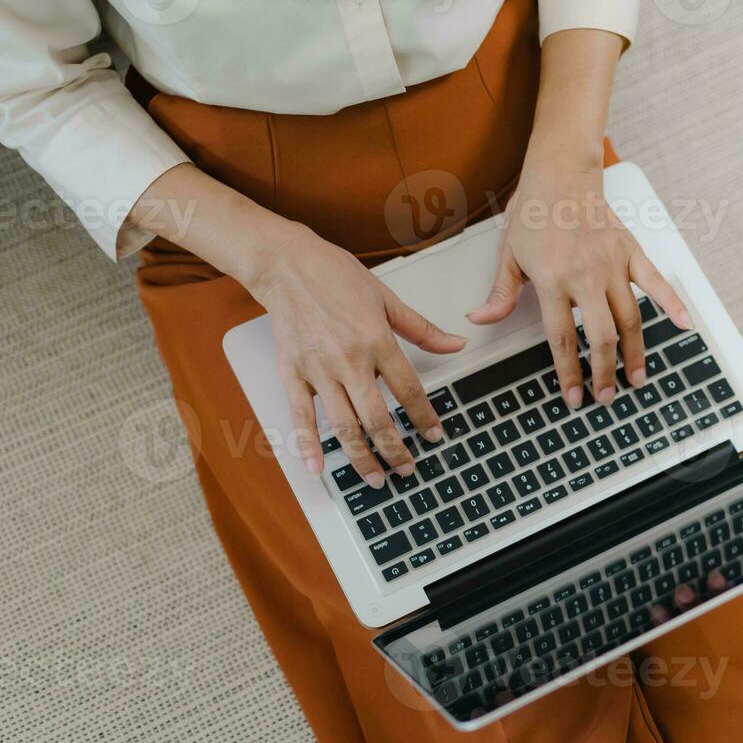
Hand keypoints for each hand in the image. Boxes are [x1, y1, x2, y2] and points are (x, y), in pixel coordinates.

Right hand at [249, 221, 465, 486]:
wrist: (286, 264)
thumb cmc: (334, 276)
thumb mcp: (386, 298)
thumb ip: (422, 329)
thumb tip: (455, 344)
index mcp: (376, 340)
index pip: (409, 391)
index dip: (425, 418)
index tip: (434, 435)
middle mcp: (348, 360)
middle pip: (378, 418)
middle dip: (396, 450)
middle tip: (408, 468)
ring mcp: (318, 370)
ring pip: (345, 426)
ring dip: (363, 458)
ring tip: (377, 478)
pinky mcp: (292, 374)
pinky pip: (301, 417)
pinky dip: (309, 446)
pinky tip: (319, 468)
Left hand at [467, 163, 689, 406]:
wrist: (561, 171)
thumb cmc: (532, 210)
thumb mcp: (508, 254)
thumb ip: (501, 294)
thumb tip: (480, 321)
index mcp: (553, 281)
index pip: (562, 339)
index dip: (569, 373)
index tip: (573, 397)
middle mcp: (586, 277)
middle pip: (601, 336)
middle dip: (605, 372)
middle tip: (607, 396)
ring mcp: (612, 265)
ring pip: (630, 319)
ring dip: (635, 353)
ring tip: (636, 378)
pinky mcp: (630, 252)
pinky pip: (655, 282)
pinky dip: (673, 304)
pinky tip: (685, 326)